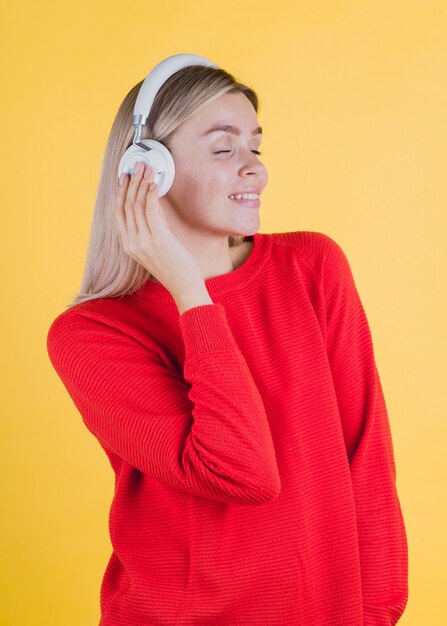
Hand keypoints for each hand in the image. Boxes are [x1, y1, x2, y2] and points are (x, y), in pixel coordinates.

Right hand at [114, 162, 203, 295]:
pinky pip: (151, 212)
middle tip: (136, 165)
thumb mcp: (156, 249)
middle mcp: (132, 243)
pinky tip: (154, 184)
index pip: (119, 214)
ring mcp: (144, 242)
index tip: (124, 177)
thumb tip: (151, 208)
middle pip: (126, 206)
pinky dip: (151, 195)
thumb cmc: (174, 268)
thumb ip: (149, 231)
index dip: (120, 193)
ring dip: (141, 184)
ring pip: (137, 206)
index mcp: (129, 246)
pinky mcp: (158, 240)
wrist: (184, 287)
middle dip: (130, 182)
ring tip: (146, 169)